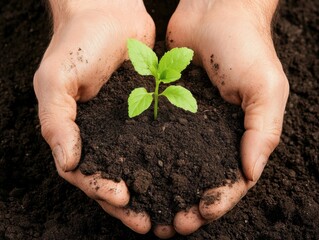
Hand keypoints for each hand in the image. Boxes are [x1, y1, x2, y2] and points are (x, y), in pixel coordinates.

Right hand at [33, 0, 154, 233]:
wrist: (108, 13)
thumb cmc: (77, 43)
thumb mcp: (55, 80)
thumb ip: (57, 122)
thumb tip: (68, 162)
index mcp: (77, 133)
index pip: (86, 174)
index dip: (102, 190)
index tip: (123, 198)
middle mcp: (103, 135)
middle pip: (115, 179)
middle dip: (131, 204)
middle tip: (151, 224)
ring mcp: (127, 126)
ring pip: (139, 167)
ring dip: (152, 191)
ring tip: (169, 213)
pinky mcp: (149, 113)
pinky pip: (159, 142)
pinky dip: (168, 162)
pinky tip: (182, 177)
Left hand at [155, 0, 288, 236]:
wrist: (214, 12)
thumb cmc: (245, 47)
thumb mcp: (266, 88)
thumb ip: (263, 131)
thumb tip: (250, 172)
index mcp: (241, 135)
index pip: (231, 180)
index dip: (216, 202)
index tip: (196, 217)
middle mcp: (215, 135)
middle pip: (200, 179)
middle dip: (186, 204)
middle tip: (168, 225)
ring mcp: (191, 124)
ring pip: (177, 165)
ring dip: (165, 190)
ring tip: (149, 211)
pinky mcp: (169, 109)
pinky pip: (159, 139)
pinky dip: (150, 160)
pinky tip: (137, 175)